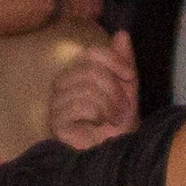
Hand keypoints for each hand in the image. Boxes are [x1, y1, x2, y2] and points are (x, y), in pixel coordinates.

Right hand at [47, 31, 140, 149]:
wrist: (117, 152)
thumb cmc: (119, 122)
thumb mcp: (127, 88)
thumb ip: (123, 61)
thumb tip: (121, 33)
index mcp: (78, 73)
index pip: (91, 53)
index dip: (113, 60)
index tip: (130, 76)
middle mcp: (63, 84)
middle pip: (90, 71)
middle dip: (114, 91)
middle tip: (121, 110)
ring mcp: (56, 103)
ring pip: (86, 89)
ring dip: (109, 106)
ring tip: (112, 120)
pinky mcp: (56, 122)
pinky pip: (80, 105)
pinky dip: (98, 116)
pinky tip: (99, 127)